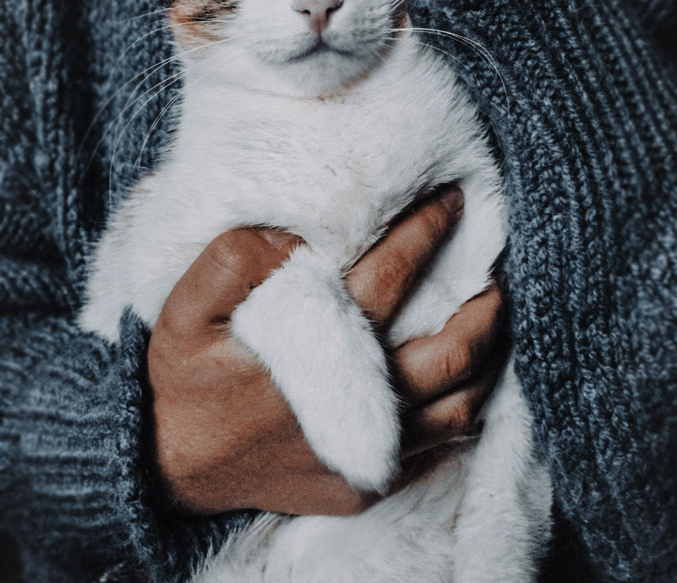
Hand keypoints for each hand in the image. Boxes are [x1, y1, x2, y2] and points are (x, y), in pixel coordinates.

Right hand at [148, 185, 505, 515]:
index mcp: (317, 349)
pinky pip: (437, 447)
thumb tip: (296, 237)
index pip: (391, 276)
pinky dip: (461, 407)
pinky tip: (463, 379)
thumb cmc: (186, 381)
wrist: (172, 468)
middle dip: (483, 306)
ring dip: (484, 357)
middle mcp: (355, 404)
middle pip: (450, 351)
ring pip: (458, 404)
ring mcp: (366, 452)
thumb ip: (236, 259)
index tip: (452, 202)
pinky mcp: (365, 484)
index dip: (427, 231)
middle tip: (493, 273)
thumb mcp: (185, 309)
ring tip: (488, 321)